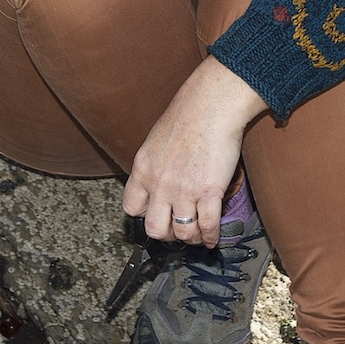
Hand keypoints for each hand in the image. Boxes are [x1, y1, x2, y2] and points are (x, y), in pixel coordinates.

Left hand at [123, 56, 266, 246]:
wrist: (212, 105)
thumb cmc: (188, 115)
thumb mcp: (156, 140)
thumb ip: (155, 163)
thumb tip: (161, 177)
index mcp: (143, 169)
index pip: (131, 208)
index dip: (143, 216)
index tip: (155, 216)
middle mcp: (159, 184)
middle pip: (154, 229)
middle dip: (166, 235)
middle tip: (176, 230)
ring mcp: (183, 190)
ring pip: (181, 232)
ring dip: (190, 238)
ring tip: (196, 235)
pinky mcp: (208, 192)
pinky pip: (207, 226)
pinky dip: (210, 238)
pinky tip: (213, 238)